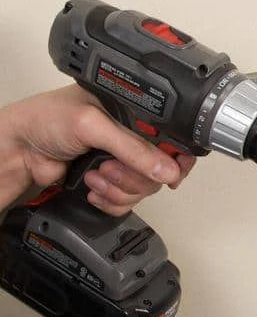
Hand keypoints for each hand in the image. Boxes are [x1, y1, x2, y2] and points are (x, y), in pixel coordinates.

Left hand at [0, 86, 195, 215]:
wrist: (17, 149)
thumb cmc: (47, 120)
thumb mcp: (93, 125)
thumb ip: (132, 148)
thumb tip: (168, 169)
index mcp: (136, 114)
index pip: (173, 138)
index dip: (178, 158)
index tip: (172, 173)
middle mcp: (132, 138)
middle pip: (160, 170)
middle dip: (133, 175)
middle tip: (108, 166)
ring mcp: (122, 162)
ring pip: (144, 189)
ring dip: (117, 188)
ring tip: (94, 175)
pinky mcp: (110, 182)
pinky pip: (127, 202)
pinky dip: (111, 200)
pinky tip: (93, 188)